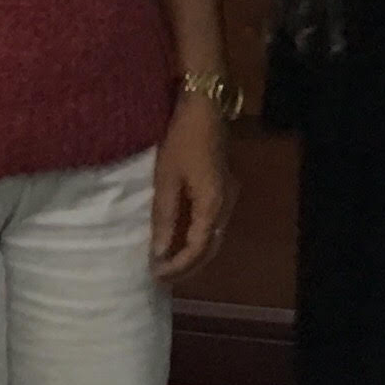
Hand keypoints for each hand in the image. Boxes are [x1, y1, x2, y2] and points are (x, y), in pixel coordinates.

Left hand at [151, 99, 232, 280]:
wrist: (203, 107)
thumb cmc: (181, 139)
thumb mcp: (166, 178)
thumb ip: (164, 217)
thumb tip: (160, 252)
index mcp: (213, 205)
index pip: (197, 248)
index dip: (178, 266)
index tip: (156, 275)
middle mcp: (226, 205)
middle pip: (210, 247)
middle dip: (188, 266)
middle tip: (163, 277)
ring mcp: (228, 196)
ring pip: (213, 236)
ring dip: (193, 254)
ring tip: (169, 264)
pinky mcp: (223, 187)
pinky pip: (212, 223)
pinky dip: (197, 237)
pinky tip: (180, 239)